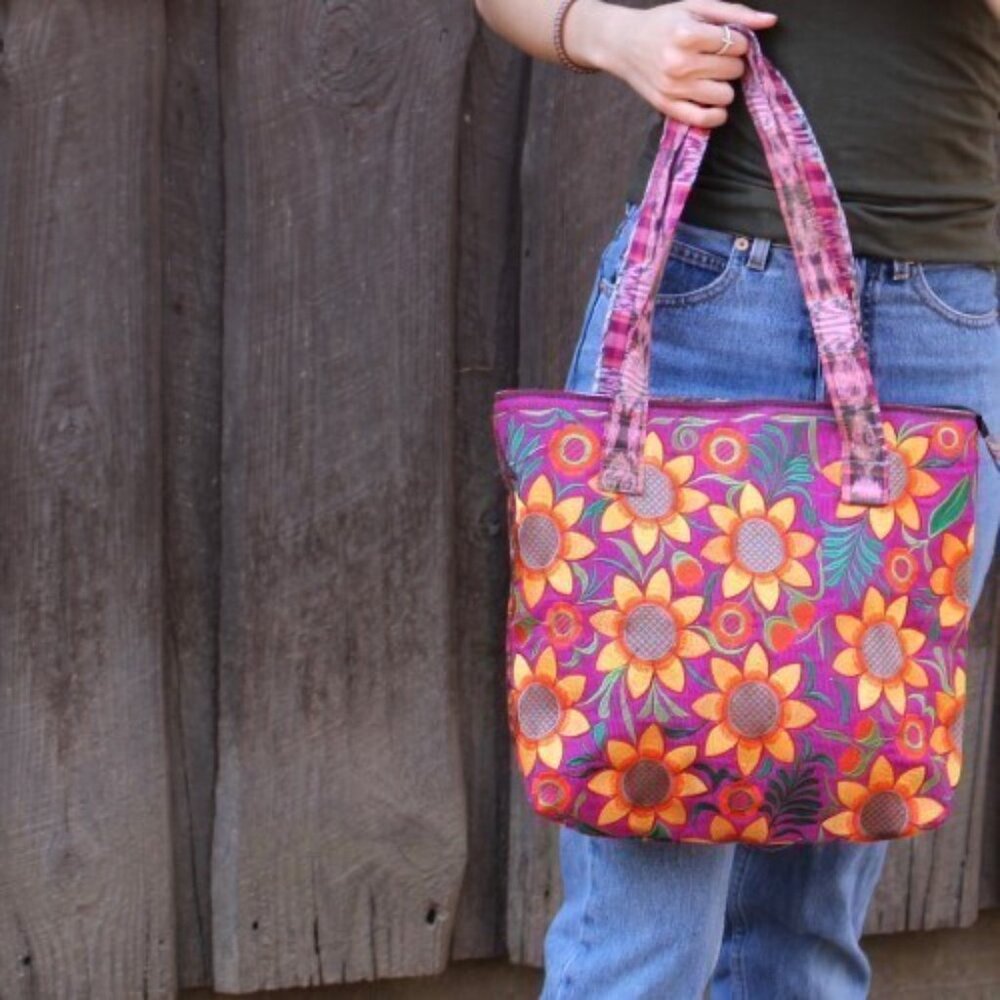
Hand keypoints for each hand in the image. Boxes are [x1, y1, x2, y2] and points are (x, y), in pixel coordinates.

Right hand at [568, 0, 777, 126]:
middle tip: (714, 58)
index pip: (737, 44)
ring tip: (710, 77)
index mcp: (687, 34)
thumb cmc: (662, 22)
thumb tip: (770, 22)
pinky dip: (717, 114)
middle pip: (733, 70)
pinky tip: (714, 104)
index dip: (737, 41)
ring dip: (724, 86)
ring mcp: (673, 88)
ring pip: (725, 95)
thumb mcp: (696, 7)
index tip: (723, 40)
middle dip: (730, 63)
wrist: (623, 44)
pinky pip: (705, 119)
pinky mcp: (667, 107)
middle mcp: (679, 63)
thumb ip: (734, 14)